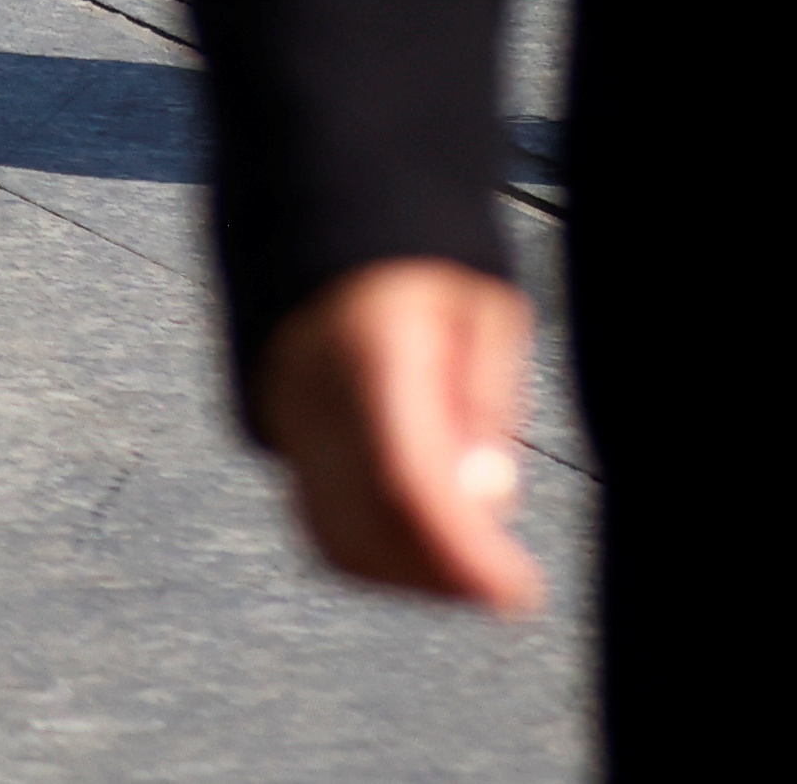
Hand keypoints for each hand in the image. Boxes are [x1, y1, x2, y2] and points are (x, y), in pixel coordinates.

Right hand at [253, 262, 543, 616]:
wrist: (325, 206)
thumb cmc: (420, 257)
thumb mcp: (485, 304)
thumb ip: (489, 399)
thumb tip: (492, 496)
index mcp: (370, 348)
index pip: (410, 484)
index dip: (466, 554)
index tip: (521, 591)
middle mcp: (311, 392)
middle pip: (368, 529)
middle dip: (442, 576)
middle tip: (503, 581)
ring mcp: (283, 416)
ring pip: (336, 538)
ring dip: (409, 571)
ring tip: (470, 560)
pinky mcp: (276, 434)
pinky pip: (316, 517)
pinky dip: (372, 548)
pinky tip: (424, 538)